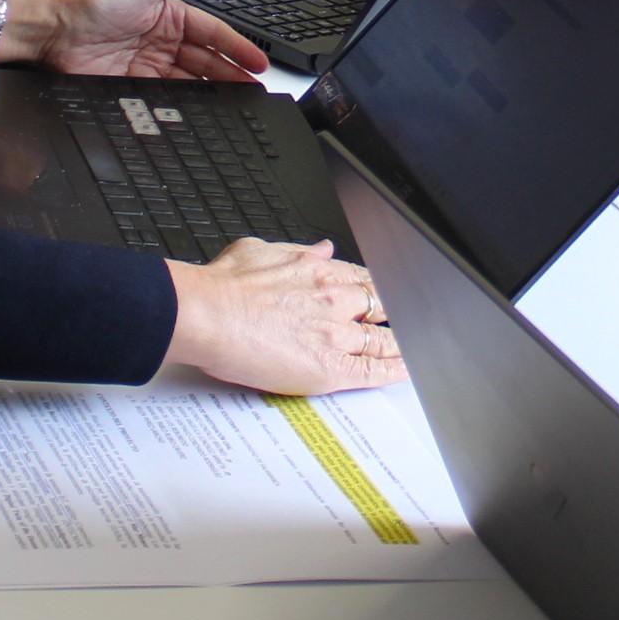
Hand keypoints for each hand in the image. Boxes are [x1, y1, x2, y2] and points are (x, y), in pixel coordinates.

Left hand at [5, 0, 266, 81]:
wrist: (54, 30)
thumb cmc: (93, 3)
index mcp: (170, 14)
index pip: (212, 32)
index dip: (237, 46)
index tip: (258, 60)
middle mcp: (163, 40)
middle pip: (205, 60)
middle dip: (231, 73)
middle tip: (255, 88)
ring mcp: (149, 63)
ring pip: (190, 80)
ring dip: (214, 91)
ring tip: (237, 101)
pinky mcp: (133, 83)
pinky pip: (165, 95)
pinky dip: (185, 103)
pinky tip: (202, 110)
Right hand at [163, 238, 400, 395]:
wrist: (203, 314)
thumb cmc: (221, 285)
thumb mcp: (262, 249)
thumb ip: (300, 250)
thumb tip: (322, 247)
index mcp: (319, 270)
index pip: (364, 279)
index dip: (379, 289)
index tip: (387, 295)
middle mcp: (334, 300)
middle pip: (381, 307)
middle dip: (395, 315)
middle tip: (409, 322)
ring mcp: (335, 334)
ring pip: (383, 340)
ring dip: (401, 345)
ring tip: (414, 350)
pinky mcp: (328, 367)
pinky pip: (372, 371)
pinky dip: (394, 371)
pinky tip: (405, 372)